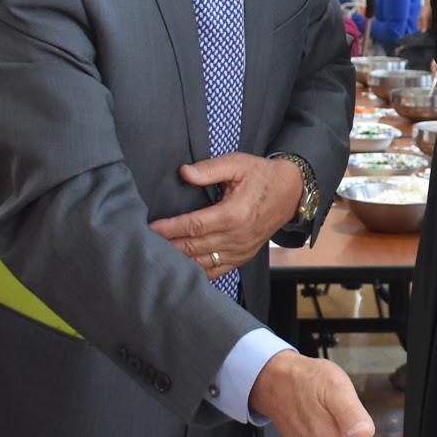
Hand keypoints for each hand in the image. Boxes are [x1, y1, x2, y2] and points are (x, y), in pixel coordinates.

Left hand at [150, 153, 302, 278]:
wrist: (291, 193)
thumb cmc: (262, 176)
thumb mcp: (237, 164)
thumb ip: (209, 169)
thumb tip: (184, 173)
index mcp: (234, 214)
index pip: (193, 226)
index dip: (169, 228)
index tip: (150, 228)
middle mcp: (237, 237)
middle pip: (194, 247)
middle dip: (168, 246)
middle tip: (144, 244)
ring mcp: (241, 250)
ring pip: (202, 262)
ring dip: (179, 261)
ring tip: (157, 257)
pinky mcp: (243, 257)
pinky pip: (216, 271)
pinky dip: (197, 272)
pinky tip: (180, 269)